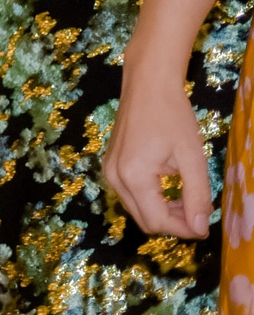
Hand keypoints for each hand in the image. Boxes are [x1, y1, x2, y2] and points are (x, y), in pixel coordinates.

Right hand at [105, 64, 213, 239]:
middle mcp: (114, 177)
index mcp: (133, 176)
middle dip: (174, 223)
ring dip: (163, 212)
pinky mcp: (110, 164)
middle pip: (144, 220)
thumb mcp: (192, 157)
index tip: (206, 226)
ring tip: (186, 197)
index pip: (157, 221)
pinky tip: (168, 186)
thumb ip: (197, 195)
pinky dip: (151, 199)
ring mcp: (109, 170)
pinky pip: (130, 195)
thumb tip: (200, 229)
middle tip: (198, 211)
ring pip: (137, 210)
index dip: (184, 229)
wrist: (147, 84)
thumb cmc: (173, 116)